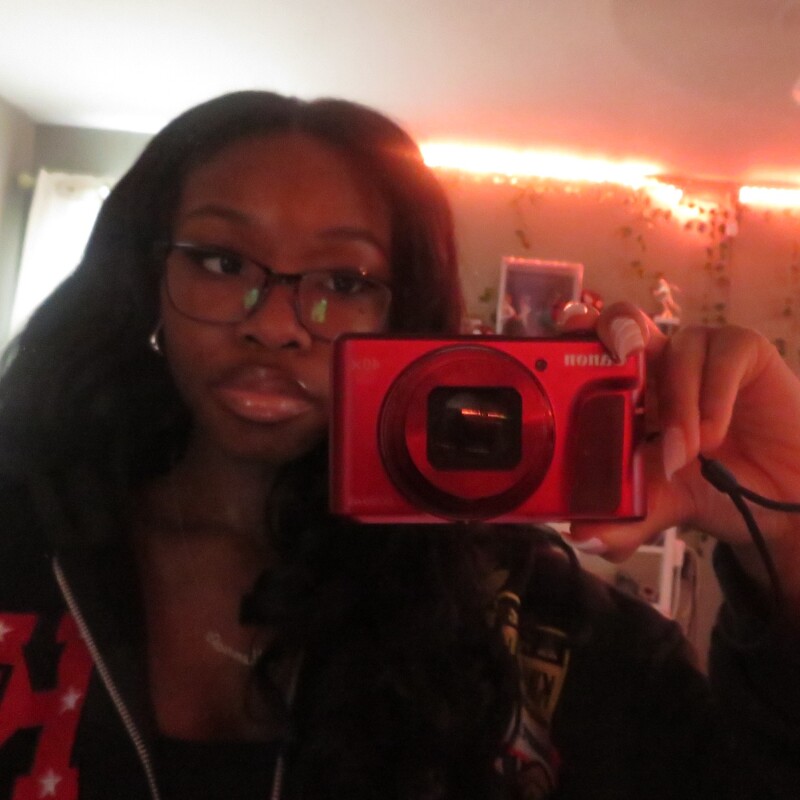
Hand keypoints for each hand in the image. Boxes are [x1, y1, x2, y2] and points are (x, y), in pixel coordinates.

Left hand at [562, 302, 799, 606]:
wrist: (778, 502)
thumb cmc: (708, 486)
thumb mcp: (658, 506)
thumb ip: (621, 520)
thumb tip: (581, 536)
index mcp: (621, 388)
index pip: (586, 349)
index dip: (570, 340)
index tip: (556, 347)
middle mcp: (654, 362)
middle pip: (622, 321)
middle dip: (611, 332)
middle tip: (616, 364)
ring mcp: (697, 352)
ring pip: (673, 347)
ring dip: (676, 405)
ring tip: (683, 455)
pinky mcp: (742, 350)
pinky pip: (722, 355)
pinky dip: (713, 398)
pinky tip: (713, 438)